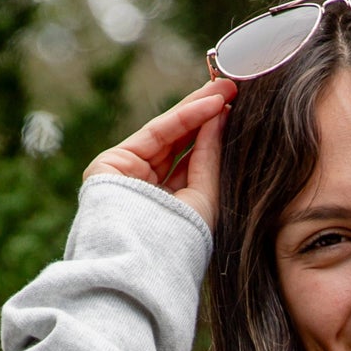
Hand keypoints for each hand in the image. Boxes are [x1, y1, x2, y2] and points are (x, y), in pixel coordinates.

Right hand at [82, 81, 236, 233]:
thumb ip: (209, 157)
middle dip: (206, 116)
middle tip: (233, 91)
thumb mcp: (204, 198)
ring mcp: (128, 175)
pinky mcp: (112, 162)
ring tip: (225, 90)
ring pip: (168, 134)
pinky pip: (155, 133)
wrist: (142, 260)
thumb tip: (221, 118)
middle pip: (179, 144)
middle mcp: (148, 190)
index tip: (238, 113)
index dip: (213, 135)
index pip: (192, 163)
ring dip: (197, 109)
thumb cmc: (178, 241)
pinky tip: (208, 104)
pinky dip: (182, 117)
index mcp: (169, 207)